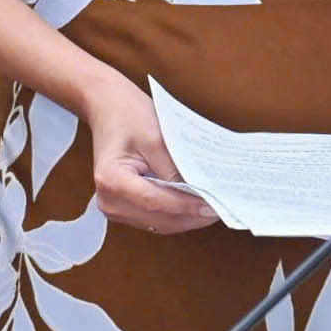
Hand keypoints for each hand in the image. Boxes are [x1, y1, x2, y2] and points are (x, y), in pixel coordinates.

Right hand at [80, 73, 217, 234]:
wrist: (108, 106)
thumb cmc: (128, 115)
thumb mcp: (156, 137)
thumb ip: (176, 169)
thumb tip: (202, 193)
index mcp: (111, 180)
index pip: (156, 202)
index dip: (188, 206)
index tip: (215, 206)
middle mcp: (109, 200)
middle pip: (160, 219)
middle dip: (192, 215)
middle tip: (223, 207)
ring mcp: (115, 207)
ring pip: (161, 224)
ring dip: (188, 217)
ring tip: (214, 206)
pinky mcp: (125, 208)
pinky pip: (157, 219)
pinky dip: (178, 214)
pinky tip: (196, 204)